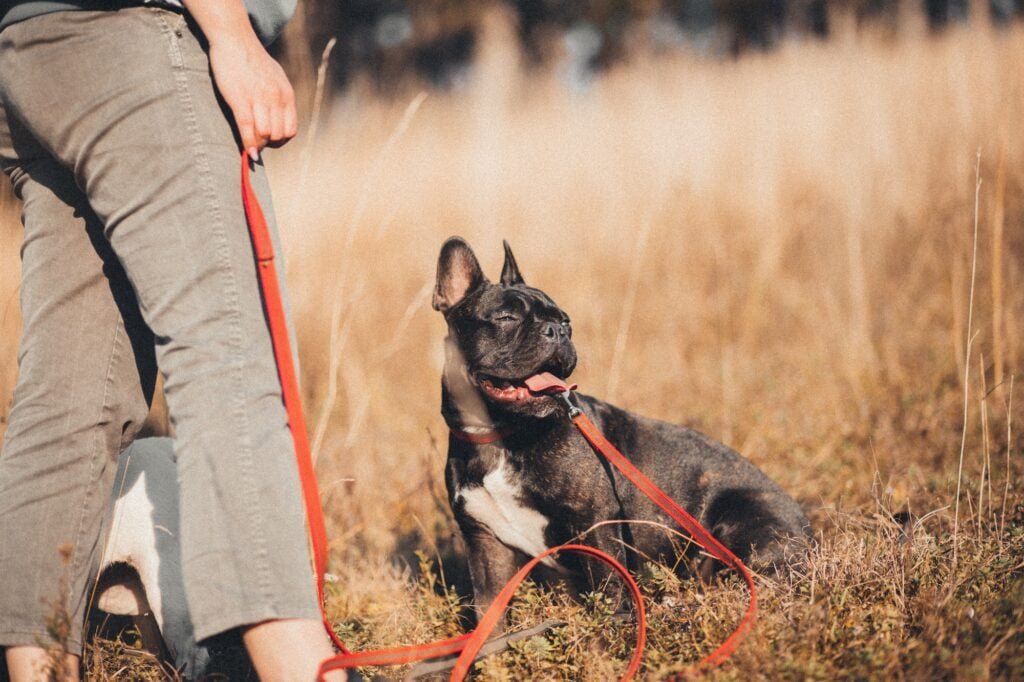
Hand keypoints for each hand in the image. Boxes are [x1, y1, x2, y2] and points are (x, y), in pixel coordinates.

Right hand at [209, 36, 296, 158]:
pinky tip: (247, 152)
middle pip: (278, 135)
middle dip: (268, 144)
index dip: (281, 140)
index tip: (271, 141)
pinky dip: (248, 144)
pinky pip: (247, 129)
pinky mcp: (240, 100)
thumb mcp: (275, 77)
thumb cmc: (252, 59)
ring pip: (264, 135)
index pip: (291, 130)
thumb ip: (279, 97)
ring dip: (257, 145)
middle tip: (258, 144)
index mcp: (287, 95)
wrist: (234, 39)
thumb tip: (276, 118)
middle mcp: (276, 98)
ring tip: (251, 145)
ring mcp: (259, 99)